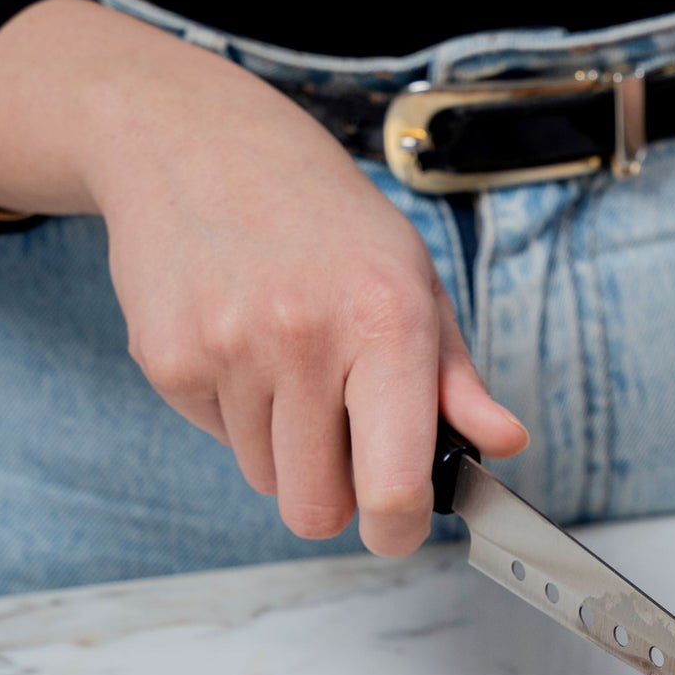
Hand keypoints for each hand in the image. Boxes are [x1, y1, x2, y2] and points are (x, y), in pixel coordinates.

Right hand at [0, 0, 527, 553]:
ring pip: (266, 479)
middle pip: (315, 510)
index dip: (398, 530)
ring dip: (284, 446)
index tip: (399, 526)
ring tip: (286, 363)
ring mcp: (228, 350)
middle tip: (342, 439)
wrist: (197, 145)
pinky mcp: (168, 361)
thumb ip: (457, 377)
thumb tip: (505, 443)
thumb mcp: (412, 279)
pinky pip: (218, 441)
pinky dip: (235, 414)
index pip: (392, 483)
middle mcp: (304, 338)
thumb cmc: (323, 220)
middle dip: (335, 496)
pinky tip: (240, 343)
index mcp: (384, 320)